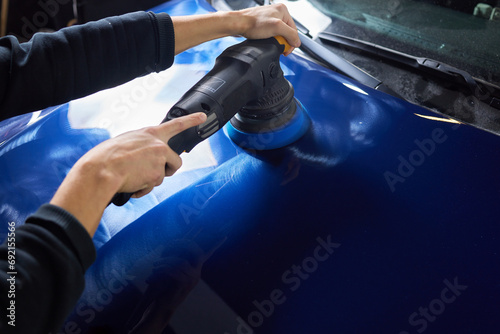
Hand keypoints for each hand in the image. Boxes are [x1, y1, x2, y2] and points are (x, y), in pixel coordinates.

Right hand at [90, 112, 206, 196]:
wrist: (101, 170)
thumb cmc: (107, 156)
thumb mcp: (126, 141)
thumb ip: (141, 145)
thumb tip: (146, 157)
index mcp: (150, 133)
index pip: (176, 124)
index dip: (191, 120)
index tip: (202, 117)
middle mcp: (158, 144)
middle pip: (176, 161)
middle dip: (168, 170)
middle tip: (153, 173)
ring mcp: (159, 159)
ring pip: (163, 175)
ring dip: (151, 179)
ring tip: (133, 176)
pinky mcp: (157, 174)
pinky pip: (152, 186)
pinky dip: (142, 189)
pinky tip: (131, 184)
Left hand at [172, 4, 299, 55]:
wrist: (238, 24)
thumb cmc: (254, 23)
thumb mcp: (277, 28)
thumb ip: (290, 34)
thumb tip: (297, 42)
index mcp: (283, 10)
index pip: (294, 29)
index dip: (292, 42)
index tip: (287, 51)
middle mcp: (277, 12)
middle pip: (287, 31)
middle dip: (284, 42)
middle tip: (281, 50)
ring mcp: (270, 17)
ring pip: (279, 33)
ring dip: (278, 41)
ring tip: (274, 45)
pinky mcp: (263, 23)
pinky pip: (272, 33)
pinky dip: (272, 39)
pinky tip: (268, 41)